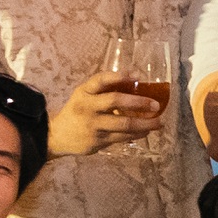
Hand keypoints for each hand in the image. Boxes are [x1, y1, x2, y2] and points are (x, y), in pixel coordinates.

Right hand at [45, 67, 159, 156]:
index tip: (137, 76)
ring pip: (124, 123)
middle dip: (139, 102)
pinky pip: (122, 137)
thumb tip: (136, 77)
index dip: (118, 77)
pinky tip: (146, 131)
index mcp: (84, 92)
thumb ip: (105, 87)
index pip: (100, 80)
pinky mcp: (97, 141)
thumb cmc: (79, 110)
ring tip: (159, 122)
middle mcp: (87, 107)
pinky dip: (137, 134)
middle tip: (156, 105)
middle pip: (115, 101)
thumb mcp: (85, 94)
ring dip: (145, 123)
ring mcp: (92, 125)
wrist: (58, 136)